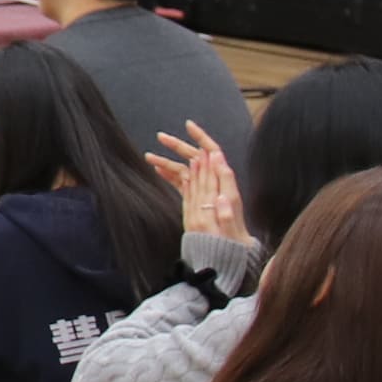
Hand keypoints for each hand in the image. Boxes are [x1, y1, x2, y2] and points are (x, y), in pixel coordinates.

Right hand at [149, 124, 242, 243]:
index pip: (213, 155)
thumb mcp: (231, 228)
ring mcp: (203, 193)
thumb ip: (226, 209)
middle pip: (196, 159)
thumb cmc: (232, 242)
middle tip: (160, 136)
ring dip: (168, 161)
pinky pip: (182, 184)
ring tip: (148, 156)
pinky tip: (157, 169)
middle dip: (179, 146)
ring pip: (185, 171)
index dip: (202, 138)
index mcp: (223, 186)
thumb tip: (220, 192)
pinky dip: (170, 175)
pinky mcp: (196, 202)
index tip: (189, 126)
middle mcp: (213, 186)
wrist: (232, 256)